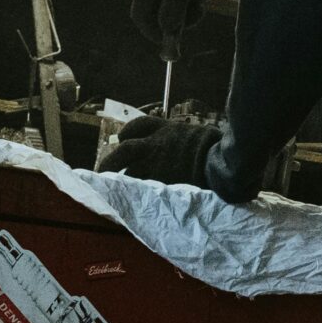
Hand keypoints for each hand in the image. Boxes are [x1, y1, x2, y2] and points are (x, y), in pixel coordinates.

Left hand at [97, 116, 221, 186]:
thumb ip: (180, 139)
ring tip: (117, 189)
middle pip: (124, 149)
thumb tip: (178, 145)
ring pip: (130, 173)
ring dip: (124, 180)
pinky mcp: (159, 181)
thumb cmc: (214, 145)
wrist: (218, 160)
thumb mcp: (195, 133)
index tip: (122, 137)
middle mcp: (155, 145)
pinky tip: (134, 198)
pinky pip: (142, 188)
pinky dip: (137, 192)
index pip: (140, 125)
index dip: (128, 131)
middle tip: (102, 170)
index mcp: (165, 129)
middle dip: (111, 160)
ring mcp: (155, 164)